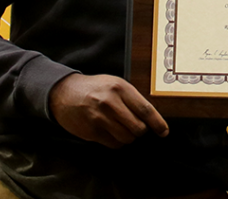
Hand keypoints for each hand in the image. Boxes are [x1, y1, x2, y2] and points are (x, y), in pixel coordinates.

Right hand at [49, 74, 168, 147]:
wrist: (64, 92)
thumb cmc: (95, 88)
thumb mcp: (115, 84)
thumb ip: (131, 98)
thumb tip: (152, 118)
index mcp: (120, 88)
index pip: (145, 110)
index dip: (158, 123)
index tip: (164, 132)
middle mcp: (110, 102)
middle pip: (138, 128)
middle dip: (140, 131)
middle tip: (136, 127)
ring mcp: (100, 118)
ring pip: (127, 138)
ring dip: (128, 137)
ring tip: (121, 128)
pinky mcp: (91, 131)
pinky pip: (113, 144)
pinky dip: (116, 142)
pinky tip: (110, 132)